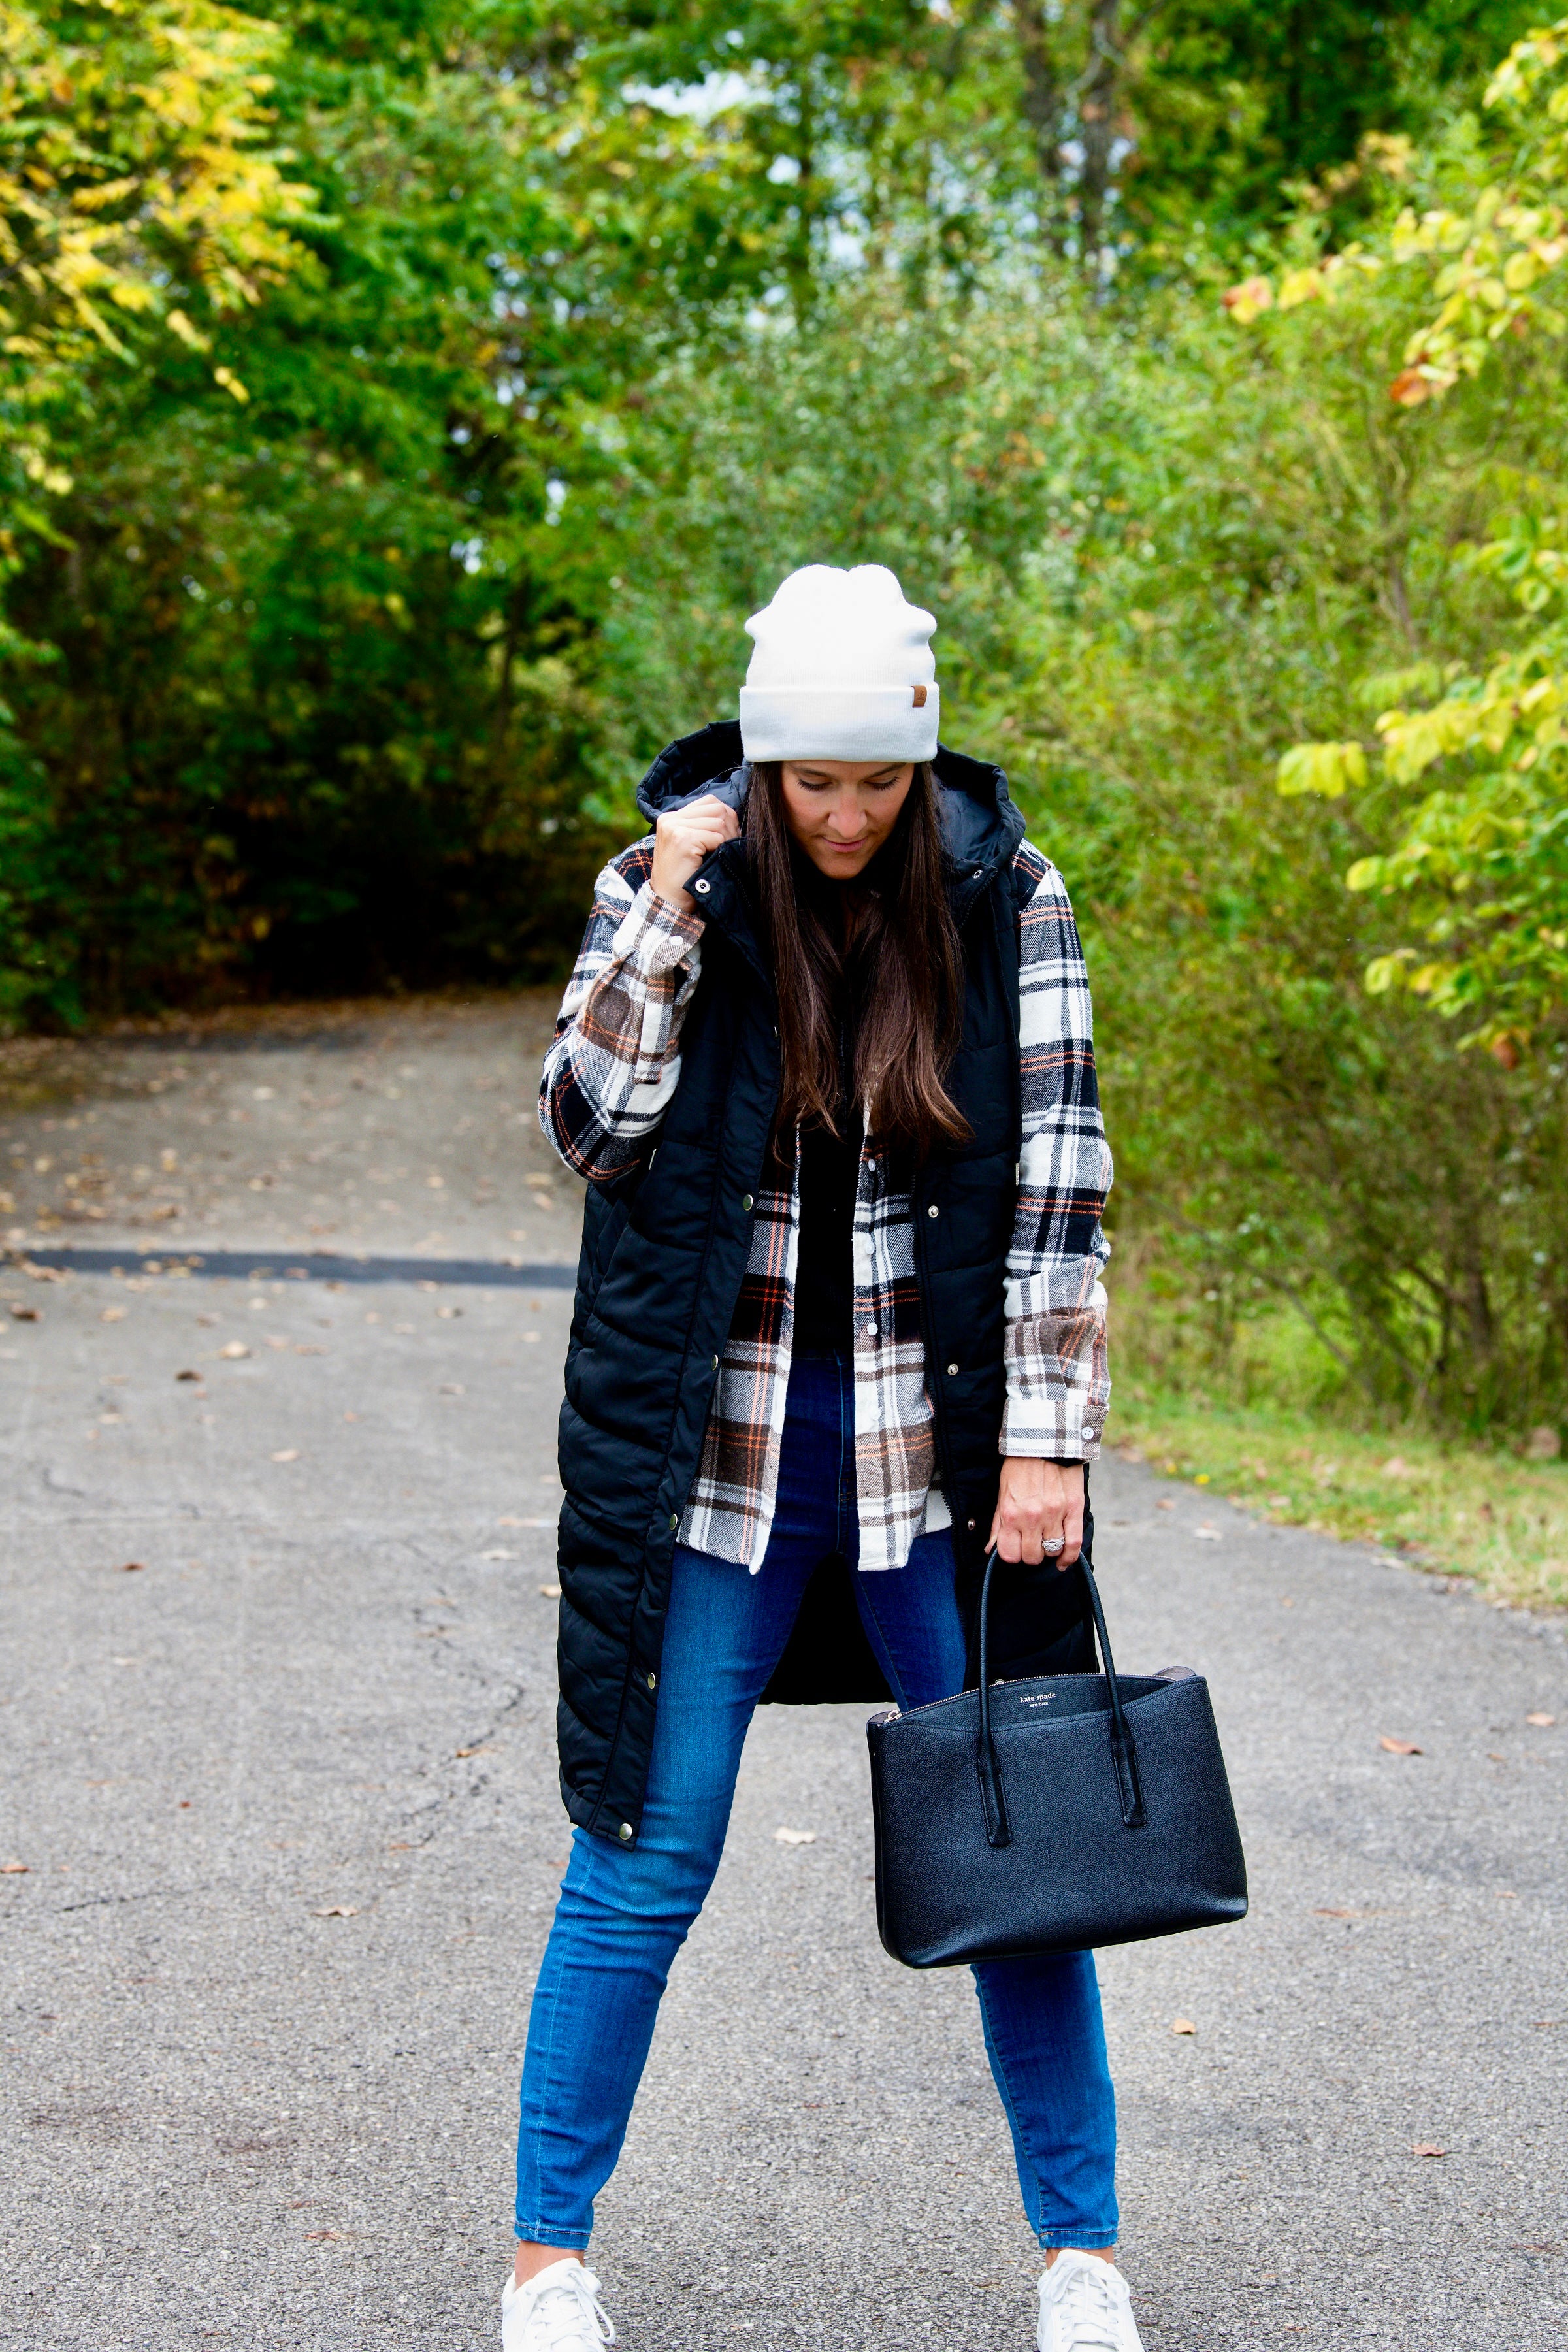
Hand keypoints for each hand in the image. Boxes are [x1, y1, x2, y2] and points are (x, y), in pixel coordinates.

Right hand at [650, 794, 739, 910]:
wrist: (669, 903)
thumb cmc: (684, 878)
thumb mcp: (690, 847)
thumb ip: (703, 828)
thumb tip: (733, 816)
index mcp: (671, 817)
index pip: (710, 802)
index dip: (726, 817)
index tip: (727, 837)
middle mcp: (670, 818)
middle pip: (717, 808)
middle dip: (731, 827)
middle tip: (729, 847)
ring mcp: (675, 827)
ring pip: (719, 821)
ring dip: (728, 839)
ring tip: (721, 855)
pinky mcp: (683, 839)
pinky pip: (717, 836)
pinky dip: (722, 849)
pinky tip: (714, 861)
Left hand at [987, 1458, 1084, 1568]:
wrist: (1045, 1440)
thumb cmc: (1019, 1466)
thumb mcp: (1001, 1493)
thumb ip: (997, 1524)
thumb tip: (989, 1550)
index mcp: (1011, 1513)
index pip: (1010, 1555)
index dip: (1011, 1555)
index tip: (1015, 1549)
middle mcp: (1032, 1517)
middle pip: (1032, 1556)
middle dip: (1030, 1553)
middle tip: (1031, 1542)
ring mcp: (1055, 1514)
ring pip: (1052, 1550)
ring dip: (1048, 1550)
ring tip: (1046, 1540)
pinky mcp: (1074, 1509)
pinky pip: (1074, 1543)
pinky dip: (1069, 1556)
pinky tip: (1062, 1560)